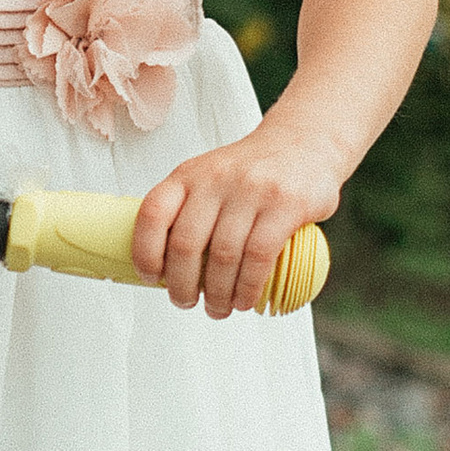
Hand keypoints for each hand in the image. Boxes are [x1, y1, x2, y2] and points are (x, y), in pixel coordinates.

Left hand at [132, 119, 339, 318]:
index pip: (153, 214)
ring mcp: (252, 190)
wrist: (304, 142)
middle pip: (186, 244)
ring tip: (218, 308)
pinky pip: (259, 257)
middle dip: (181, 286)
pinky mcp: (286, 204)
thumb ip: (189, 210)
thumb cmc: (251, 170)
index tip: (151, 278)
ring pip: (223, 257)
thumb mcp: (209, 176)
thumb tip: (166, 267)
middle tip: (186, 302)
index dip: (145, 252)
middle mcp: (216, 179)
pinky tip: (244, 300)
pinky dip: (247, 287)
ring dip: (217, 294)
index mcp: (188, 174)